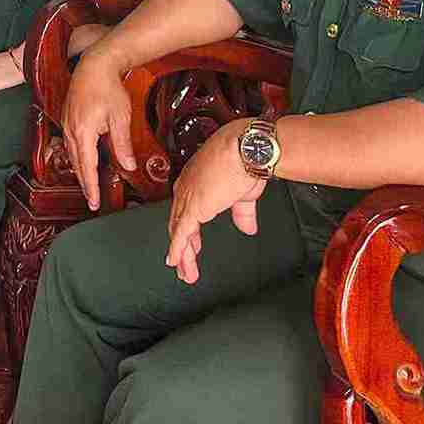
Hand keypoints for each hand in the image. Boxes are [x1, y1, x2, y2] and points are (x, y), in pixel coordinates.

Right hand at [63, 48, 136, 208]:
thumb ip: (122, 145)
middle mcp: (70, 130)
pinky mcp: (67, 117)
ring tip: (88, 184)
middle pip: (76, 164)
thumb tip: (127, 166)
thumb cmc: (108, 89)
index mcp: (83, 132)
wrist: (95, 65)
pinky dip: (76, 156)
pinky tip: (83, 159)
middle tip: (92, 200)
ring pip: (71, 154)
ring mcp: (66, 123)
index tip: (94, 202)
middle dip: (84, 183)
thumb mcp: (120, 118)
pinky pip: (69, 143)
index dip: (91, 187)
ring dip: (80, 170)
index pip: (87, 167)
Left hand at [163, 120, 268, 284]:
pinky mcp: (193, 207)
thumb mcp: (243, 194)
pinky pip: (182, 233)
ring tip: (185, 273)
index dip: (187, 232)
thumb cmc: (244, 161)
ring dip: (182, 255)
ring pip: (179, 232)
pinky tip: (176, 261)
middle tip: (183, 266)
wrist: (245, 150)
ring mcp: (188, 198)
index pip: (187, 212)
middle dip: (182, 248)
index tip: (190, 246)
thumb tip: (247, 228)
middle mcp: (186, 189)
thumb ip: (242, 214)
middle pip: (179, 224)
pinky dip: (178, 249)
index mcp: (195, 182)